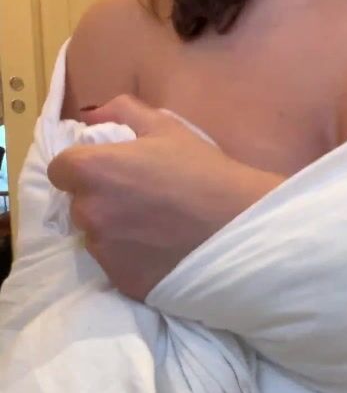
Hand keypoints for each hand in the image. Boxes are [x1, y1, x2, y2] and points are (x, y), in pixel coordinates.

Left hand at [47, 96, 283, 299]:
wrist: (239, 227)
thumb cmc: (203, 171)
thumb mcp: (166, 127)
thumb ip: (121, 112)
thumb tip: (91, 115)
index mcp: (92, 170)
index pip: (60, 170)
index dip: (82, 168)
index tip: (109, 172)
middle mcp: (88, 213)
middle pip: (79, 205)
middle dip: (100, 201)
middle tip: (139, 200)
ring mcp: (104, 251)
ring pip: (97, 238)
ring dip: (115, 232)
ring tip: (154, 228)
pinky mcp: (122, 281)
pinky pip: (117, 266)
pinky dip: (132, 259)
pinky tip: (162, 250)